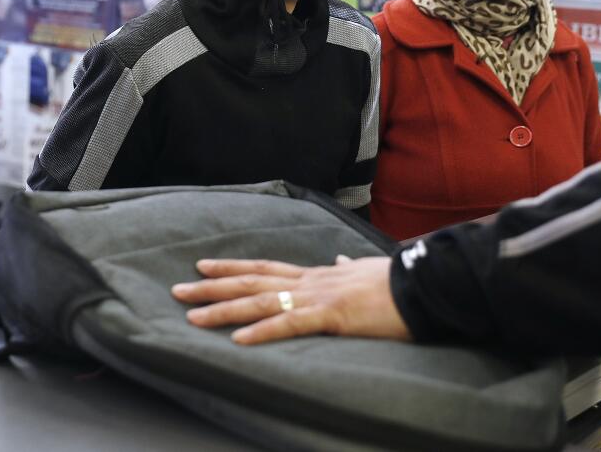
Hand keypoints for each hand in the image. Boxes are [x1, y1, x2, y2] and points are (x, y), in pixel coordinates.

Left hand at [171, 256, 410, 344]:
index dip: (231, 268)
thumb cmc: (396, 281)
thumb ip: (346, 266)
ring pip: (261, 303)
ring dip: (224, 311)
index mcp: (315, 275)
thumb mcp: (365, 269)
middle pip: (251, 283)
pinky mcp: (332, 316)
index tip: (203, 266)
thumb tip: (338, 259)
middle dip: (212, 287)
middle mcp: (309, 282)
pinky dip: (262, 332)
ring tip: (192, 317)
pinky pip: (290, 325)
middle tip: (178, 291)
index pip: (264, 269)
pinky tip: (238, 341)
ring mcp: (318, 297)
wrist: (422, 284)